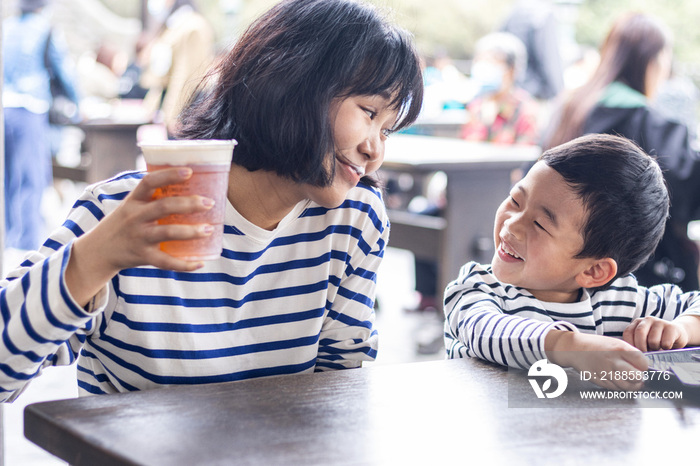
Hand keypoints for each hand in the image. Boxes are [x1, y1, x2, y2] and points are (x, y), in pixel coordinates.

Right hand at [66, 167, 214, 305]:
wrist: (98, 251)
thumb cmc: (123, 224)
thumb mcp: (131, 206)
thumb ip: (152, 198)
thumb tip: (188, 185)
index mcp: (134, 200)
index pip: (149, 182)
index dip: (169, 175)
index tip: (190, 171)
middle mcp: (135, 217)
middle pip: (164, 207)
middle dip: (189, 204)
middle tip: (209, 203)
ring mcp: (139, 237)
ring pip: (168, 232)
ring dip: (191, 232)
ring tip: (209, 229)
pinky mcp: (142, 256)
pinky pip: (165, 261)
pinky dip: (184, 264)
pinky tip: (200, 262)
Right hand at [546, 330, 647, 390]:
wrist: (576, 349)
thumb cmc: (598, 346)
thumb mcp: (616, 343)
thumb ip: (630, 354)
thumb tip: (644, 368)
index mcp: (620, 349)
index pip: (643, 363)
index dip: (644, 366)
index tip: (641, 365)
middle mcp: (613, 361)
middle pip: (637, 377)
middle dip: (639, 378)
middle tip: (637, 376)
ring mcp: (606, 372)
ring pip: (627, 386)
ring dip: (630, 385)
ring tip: (628, 379)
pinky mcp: (599, 381)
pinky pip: (615, 388)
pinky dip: (618, 386)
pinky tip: (616, 379)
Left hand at [623, 316, 688, 351]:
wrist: (678, 335)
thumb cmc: (657, 341)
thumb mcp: (644, 341)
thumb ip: (636, 344)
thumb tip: (631, 355)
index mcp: (638, 322)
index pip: (628, 333)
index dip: (631, 345)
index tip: (636, 352)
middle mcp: (648, 319)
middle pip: (639, 333)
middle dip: (642, 347)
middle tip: (646, 354)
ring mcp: (660, 322)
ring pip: (653, 340)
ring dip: (655, 348)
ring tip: (658, 348)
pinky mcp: (672, 327)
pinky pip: (665, 343)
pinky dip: (665, 348)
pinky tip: (667, 347)